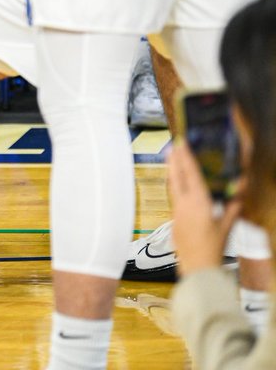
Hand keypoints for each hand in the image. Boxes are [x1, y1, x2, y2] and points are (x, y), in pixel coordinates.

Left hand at [168, 141, 240, 275]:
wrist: (197, 267)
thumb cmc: (214, 247)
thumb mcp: (227, 225)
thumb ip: (233, 206)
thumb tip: (240, 189)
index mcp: (198, 203)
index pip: (191, 174)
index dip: (186, 157)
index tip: (181, 143)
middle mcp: (184, 204)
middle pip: (176, 176)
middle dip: (174, 159)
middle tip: (172, 144)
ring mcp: (176, 211)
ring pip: (172, 185)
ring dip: (172, 170)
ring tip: (171, 158)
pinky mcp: (173, 218)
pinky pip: (173, 196)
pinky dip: (174, 185)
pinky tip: (176, 183)